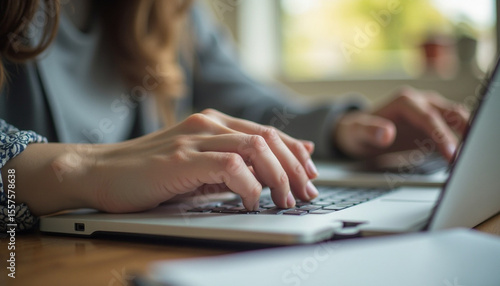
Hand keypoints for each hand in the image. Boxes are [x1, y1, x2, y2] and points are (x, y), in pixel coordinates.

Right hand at [90, 109, 318, 212]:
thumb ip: (232, 164)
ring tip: (286, 199)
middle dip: (295, 167)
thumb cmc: (150, 173)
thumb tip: (271, 170)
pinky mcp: (182, 157)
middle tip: (307, 192)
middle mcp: (209, 124)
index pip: (268, 132)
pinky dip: (249, 185)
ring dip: (279, 176)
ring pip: (255, 147)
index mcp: (215, 123)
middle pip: (268, 138)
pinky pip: (230, 165)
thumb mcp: (199, 167)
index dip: (295, 152)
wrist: (101, 172)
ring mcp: (195, 138)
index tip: (310, 173)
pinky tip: (253, 201)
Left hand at [334, 87, 469, 160]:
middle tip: (468, 157)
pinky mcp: (432, 127)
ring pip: (457, 120)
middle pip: (451, 114)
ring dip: (467, 137)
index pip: (429, 117)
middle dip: (464, 132)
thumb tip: (386, 133)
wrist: (356, 132)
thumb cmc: (356, 131)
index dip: (441, 135)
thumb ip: (369, 131)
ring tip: (470, 160)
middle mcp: (421, 103)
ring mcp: (429, 113)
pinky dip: (460, 144)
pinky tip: (462, 161)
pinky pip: (452, 134)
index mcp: (405, 101)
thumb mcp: (356, 132)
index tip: (451, 152)